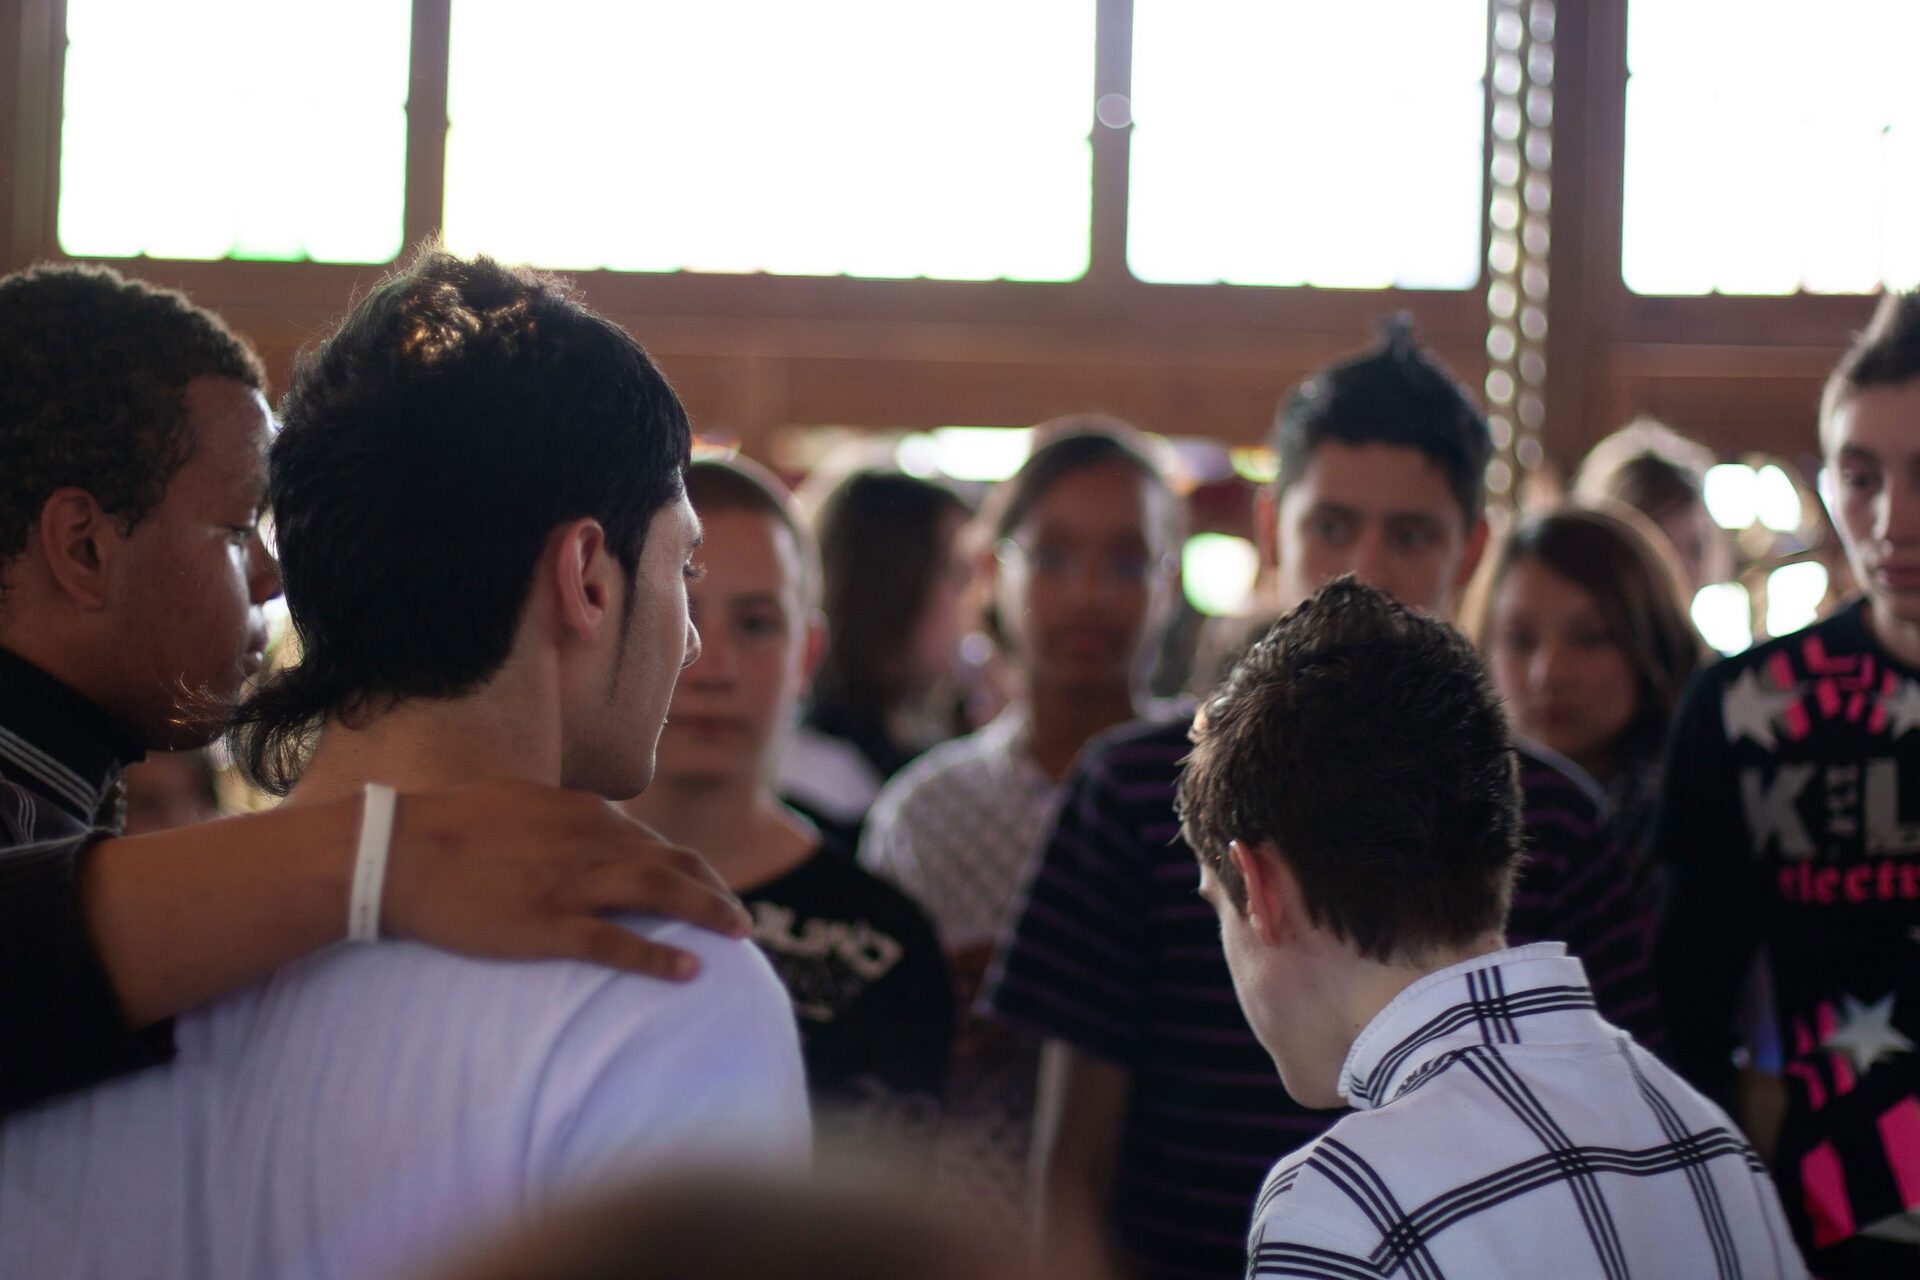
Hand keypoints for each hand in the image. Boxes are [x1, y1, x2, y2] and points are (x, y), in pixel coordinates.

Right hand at [378, 779, 750, 979]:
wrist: (399, 851)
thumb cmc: (449, 825)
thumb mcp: (520, 803)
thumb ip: (561, 817)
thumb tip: (585, 825)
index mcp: (583, 813)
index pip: (652, 842)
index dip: (686, 868)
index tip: (704, 888)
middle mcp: (590, 843)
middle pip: (673, 864)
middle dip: (713, 890)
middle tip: (741, 918)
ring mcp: (572, 884)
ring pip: (660, 894)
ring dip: (708, 912)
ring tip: (740, 933)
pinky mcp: (548, 925)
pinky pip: (617, 942)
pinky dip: (658, 955)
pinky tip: (690, 969)